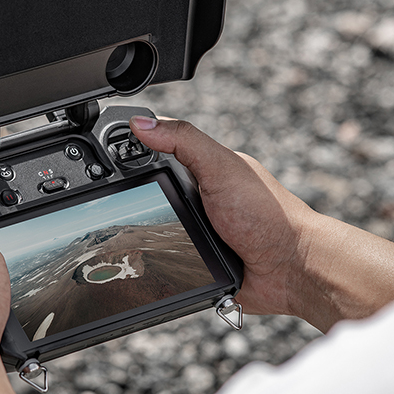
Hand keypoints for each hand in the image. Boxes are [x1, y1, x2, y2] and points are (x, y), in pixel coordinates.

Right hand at [130, 116, 393, 330]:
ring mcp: (196, 232)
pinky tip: (147, 265)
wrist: (291, 270)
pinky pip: (165, 263)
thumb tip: (141, 123)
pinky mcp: (195, 263)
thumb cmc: (268, 216)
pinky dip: (156, 264)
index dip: (130, 154)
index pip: (157, 154)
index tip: (102, 157)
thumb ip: (184, 141)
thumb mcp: (221, 167)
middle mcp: (199, 199)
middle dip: (131, 203)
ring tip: (126, 241)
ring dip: (143, 237)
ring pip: (152, 231)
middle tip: (111, 208)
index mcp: (203, 170)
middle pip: (148, 195)